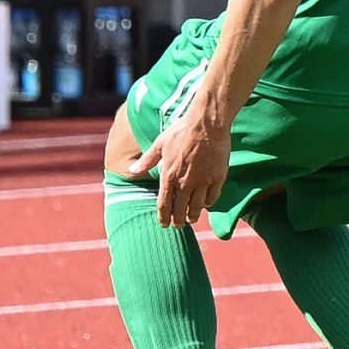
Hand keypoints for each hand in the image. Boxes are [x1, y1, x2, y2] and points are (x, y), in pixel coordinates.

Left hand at [129, 110, 230, 228]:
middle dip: (178, 220)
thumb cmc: (181, 131)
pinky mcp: (217, 178)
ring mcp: (202, 182)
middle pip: (180, 210)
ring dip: (193, 216)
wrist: (206, 123)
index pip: (163, 204)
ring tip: (191, 219)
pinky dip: (208, 204)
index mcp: (169, 175)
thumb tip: (131, 170)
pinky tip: (206, 204)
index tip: (164, 224)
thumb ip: (146, 160)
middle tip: (178, 225)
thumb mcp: (160, 144)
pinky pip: (212, 198)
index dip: (163, 217)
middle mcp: (184, 182)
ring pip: (197, 207)